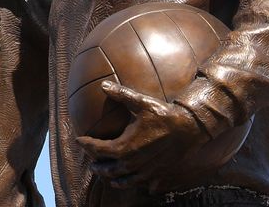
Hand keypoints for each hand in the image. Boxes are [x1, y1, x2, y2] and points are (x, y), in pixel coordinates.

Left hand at [77, 81, 209, 192]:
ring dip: (112, 178)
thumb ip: (121, 94)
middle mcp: (132, 163)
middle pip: (107, 169)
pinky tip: (131, 180)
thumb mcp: (141, 103)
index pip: (98, 149)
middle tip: (91, 163)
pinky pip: (140, 184)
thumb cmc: (164, 115)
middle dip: (97, 166)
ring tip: (106, 175)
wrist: (189, 130)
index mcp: (124, 147)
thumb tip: (103, 85)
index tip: (79, 140)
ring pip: (123, 181)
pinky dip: (131, 183)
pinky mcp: (156, 176)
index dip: (86, 145)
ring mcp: (144, 172)